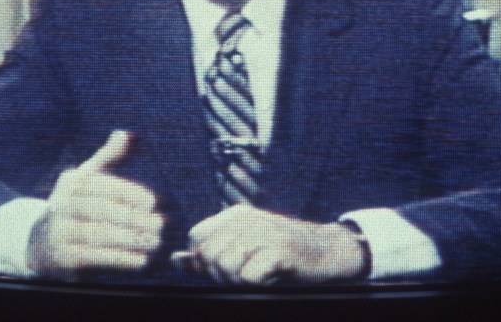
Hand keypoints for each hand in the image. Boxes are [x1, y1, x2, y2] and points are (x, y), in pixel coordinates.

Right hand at [27, 130, 163, 276]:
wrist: (40, 241)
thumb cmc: (74, 204)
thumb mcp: (85, 179)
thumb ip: (106, 157)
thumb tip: (122, 134)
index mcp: (71, 183)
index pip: (102, 185)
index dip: (128, 193)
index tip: (151, 202)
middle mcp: (60, 205)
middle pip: (102, 211)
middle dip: (133, 218)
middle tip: (158, 224)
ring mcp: (58, 231)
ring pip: (99, 235)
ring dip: (130, 239)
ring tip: (153, 242)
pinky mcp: (61, 256)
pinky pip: (94, 257)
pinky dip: (120, 259)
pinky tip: (140, 260)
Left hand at [180, 204, 367, 284]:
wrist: (325, 252)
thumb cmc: (280, 254)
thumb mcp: (242, 249)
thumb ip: (208, 255)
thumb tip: (175, 260)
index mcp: (235, 216)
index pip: (196, 237)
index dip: (203, 261)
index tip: (222, 270)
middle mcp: (247, 219)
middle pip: (208, 254)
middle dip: (219, 275)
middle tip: (241, 278)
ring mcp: (264, 232)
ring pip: (225, 265)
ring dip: (236, 282)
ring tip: (254, 279)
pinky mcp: (280, 250)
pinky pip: (248, 276)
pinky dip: (254, 285)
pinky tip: (268, 279)